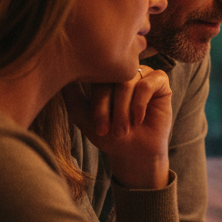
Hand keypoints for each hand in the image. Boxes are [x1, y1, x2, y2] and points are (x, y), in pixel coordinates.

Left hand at [63, 66, 171, 189]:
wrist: (134, 152)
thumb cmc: (109, 134)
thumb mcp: (83, 116)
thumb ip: (71, 96)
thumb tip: (61, 76)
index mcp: (105, 73)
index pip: (96, 75)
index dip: (96, 101)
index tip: (98, 126)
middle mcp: (124, 69)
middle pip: (112, 77)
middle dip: (108, 107)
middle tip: (109, 130)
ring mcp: (143, 73)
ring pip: (129, 82)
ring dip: (124, 109)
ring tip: (124, 129)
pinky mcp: (161, 81)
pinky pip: (148, 84)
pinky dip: (140, 104)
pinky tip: (139, 119)